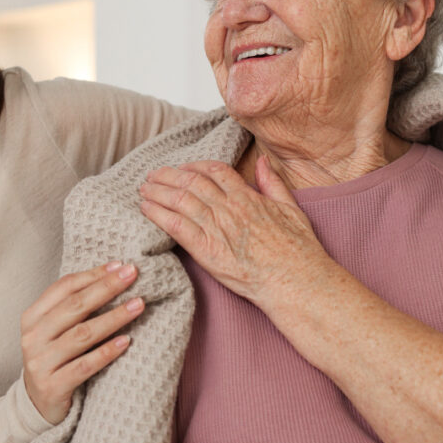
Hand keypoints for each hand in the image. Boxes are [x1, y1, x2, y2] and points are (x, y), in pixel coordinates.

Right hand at [20, 261, 143, 423]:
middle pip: (75, 306)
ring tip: (138, 305)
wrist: (37, 403)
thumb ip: (74, 305)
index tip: (120, 265)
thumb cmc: (54, 357)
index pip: (64, 287)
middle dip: (106, 288)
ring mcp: (41, 363)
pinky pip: (85, 366)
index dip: (92, 274)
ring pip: (83, 335)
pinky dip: (107, 352)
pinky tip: (126, 341)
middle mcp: (33, 338)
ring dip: (113, 317)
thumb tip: (113, 273)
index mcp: (32, 317)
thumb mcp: (54, 329)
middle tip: (133, 275)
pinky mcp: (53, 386)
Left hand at [139, 156, 331, 305]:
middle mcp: (228, 208)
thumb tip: (262, 162)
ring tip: (144, 188)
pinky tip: (145, 209)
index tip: (183, 168)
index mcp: (248, 197)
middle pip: (191, 182)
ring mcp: (216, 228)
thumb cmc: (298, 250)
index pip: (215, 171)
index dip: (195, 166)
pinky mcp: (206, 250)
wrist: (295, 280)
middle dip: (169, 176)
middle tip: (153, 174)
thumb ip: (273, 183)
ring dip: (158, 191)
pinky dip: (158, 215)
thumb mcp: (292, 209)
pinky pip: (175, 227)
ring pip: (179, 200)